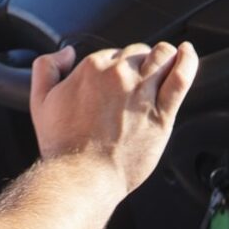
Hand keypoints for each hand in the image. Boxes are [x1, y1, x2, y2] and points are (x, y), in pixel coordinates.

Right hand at [26, 41, 199, 195]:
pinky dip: (188, 60)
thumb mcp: (40, 100)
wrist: (81, 176)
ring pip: (162, 57)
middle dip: (140, 61)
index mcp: (92, 68)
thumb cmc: (62, 144)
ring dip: (164, 56)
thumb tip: (66, 52)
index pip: (114, 52)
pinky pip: (181, 77)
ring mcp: (142, 93)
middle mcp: (119, 75)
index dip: (117, 65)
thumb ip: (46, 68)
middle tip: (138, 80)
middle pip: (139, 52)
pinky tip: (187, 54)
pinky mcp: (162, 113)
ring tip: (167, 62)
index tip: (117, 80)